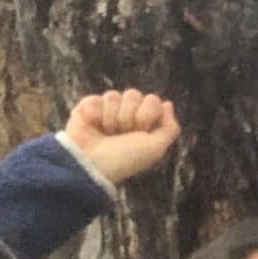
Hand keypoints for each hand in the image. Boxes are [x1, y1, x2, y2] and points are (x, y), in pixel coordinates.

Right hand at [63, 88, 180, 186]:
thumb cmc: (126, 159)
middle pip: (133, 94)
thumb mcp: (156, 148)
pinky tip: (94, 127)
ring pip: (113, 96)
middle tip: (122, 134)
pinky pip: (96, 99)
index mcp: (144, 122)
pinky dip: (95, 115)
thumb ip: (170, 128)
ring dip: (112, 119)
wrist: (94, 164)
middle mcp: (126, 114)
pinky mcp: (88, 108)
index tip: (141, 132)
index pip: (152, 100)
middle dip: (128, 117)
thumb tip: (167, 104)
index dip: (147, 115)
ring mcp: (107, 110)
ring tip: (107, 134)